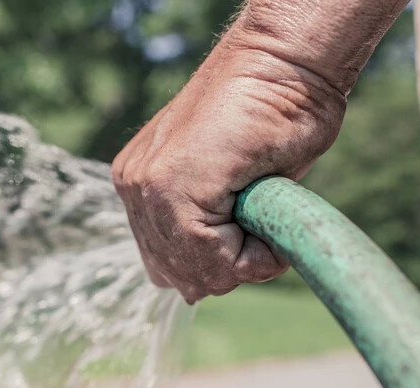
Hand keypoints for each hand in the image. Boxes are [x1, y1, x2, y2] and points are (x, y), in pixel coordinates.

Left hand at [112, 19, 346, 302]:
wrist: (285, 65)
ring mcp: (147, 186)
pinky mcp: (171, 185)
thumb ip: (207, 229)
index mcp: (142, 186)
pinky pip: (212, 258)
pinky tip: (267, 218)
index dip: (220, 266)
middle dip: (227, 268)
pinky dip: (253, 256)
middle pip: (177, 277)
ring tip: (265, 219)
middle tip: (262, 230)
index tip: (255, 234)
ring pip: (195, 272)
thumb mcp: (233, 188)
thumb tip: (194, 290)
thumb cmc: (273, 117)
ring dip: (242, 262)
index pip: (168, 265)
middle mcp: (134, 187)